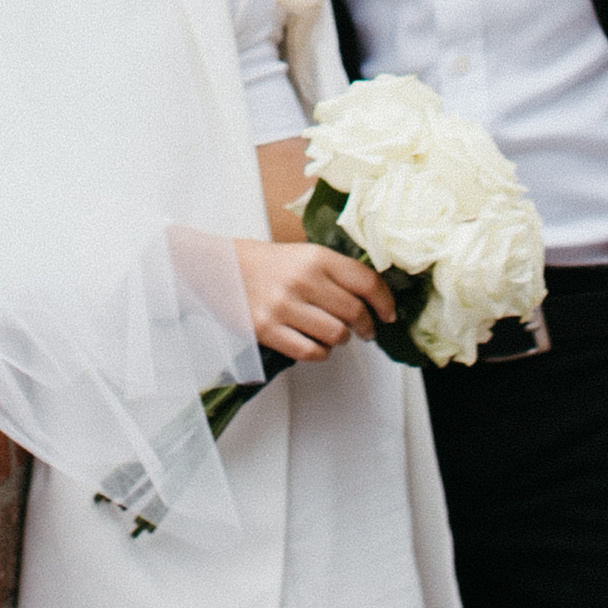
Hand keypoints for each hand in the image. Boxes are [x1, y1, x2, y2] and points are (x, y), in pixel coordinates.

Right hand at [234, 236, 396, 361]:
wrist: (218, 268)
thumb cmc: (265, 263)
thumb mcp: (303, 255)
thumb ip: (334, 273)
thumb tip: (371, 298)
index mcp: (315, 257)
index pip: (366, 281)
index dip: (384, 301)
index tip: (389, 313)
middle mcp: (303, 280)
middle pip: (354, 312)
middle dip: (366, 326)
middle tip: (365, 330)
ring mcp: (284, 307)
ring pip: (336, 335)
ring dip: (342, 340)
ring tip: (335, 334)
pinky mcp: (268, 330)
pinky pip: (310, 352)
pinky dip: (320, 353)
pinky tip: (316, 344)